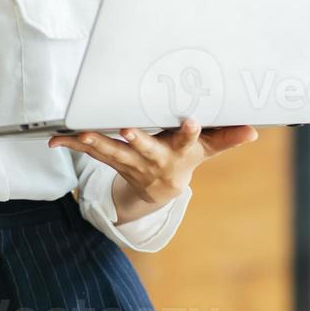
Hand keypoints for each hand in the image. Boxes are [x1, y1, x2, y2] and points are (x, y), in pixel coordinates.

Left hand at [48, 119, 257, 214]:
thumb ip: (228, 138)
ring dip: (97, 144)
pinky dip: (71, 145)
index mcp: (179, 153)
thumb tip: (255, 130)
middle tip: (126, 129)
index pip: (187, 140)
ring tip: (83, 135)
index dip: (189, 131)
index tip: (191, 120)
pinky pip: (90, 154)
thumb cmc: (185, 159)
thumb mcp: (207, 150)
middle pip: (145, 150)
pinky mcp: (112, 162)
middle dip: (136, 140)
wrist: (158, 191)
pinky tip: (54, 139)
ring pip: (114, 153)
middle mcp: (154, 160)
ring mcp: (131, 163)